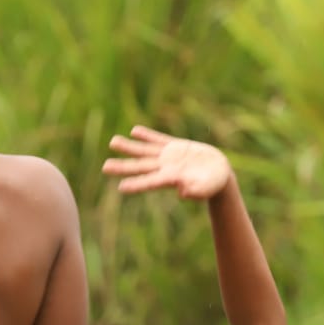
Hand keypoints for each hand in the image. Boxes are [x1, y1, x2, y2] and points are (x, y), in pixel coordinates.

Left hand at [103, 126, 233, 199]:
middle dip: (123, 166)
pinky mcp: (176, 146)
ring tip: (112, 142)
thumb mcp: (206, 188)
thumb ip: (195, 191)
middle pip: (140, 167)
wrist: (218, 174)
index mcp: (171, 179)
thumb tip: (182, 193)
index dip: (136, 184)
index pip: (149, 182)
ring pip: (145, 150)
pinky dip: (147, 135)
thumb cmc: (213, 185)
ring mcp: (169, 157)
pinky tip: (134, 131)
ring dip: (129, 147)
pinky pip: (158, 139)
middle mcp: (165, 168)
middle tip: (105, 167)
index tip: (121, 188)